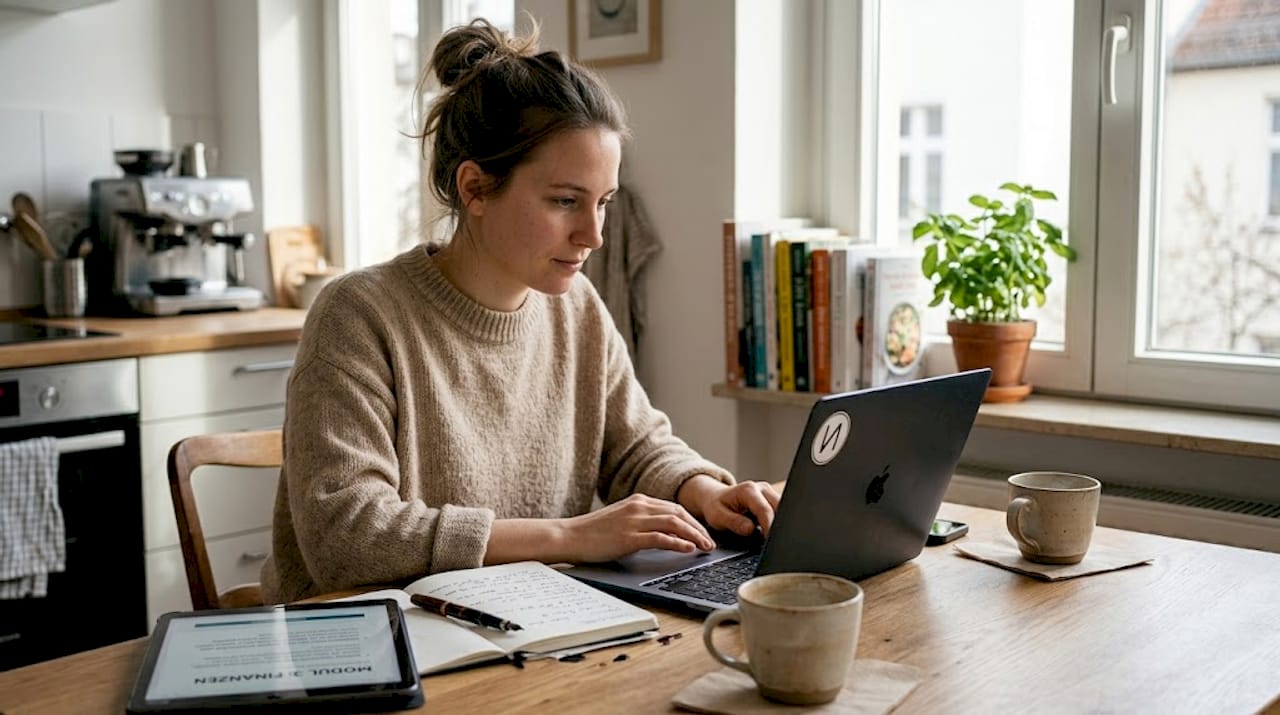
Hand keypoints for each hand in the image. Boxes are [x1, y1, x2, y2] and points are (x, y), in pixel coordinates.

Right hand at [559, 494, 715, 562]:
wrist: (569, 536)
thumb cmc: (593, 533)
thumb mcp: (622, 520)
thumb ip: (642, 522)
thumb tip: (664, 534)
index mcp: (638, 501)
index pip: (674, 508)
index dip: (693, 521)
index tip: (703, 533)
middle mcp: (639, 506)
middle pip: (679, 513)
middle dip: (698, 528)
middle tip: (710, 543)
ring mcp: (634, 520)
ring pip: (674, 523)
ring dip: (694, 535)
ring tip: (705, 547)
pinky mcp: (629, 537)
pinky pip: (660, 537)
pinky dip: (678, 542)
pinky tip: (688, 549)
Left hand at [677, 476, 779, 536]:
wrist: (715, 497)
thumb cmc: (716, 507)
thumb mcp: (717, 516)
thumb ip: (734, 522)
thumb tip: (750, 529)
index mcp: (748, 490)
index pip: (765, 510)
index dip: (769, 527)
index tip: (770, 542)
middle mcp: (762, 488)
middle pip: (779, 509)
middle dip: (777, 527)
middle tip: (772, 544)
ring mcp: (769, 493)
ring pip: (783, 511)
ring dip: (778, 525)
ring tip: (768, 538)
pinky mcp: (772, 500)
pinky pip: (780, 512)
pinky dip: (777, 523)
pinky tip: (769, 532)